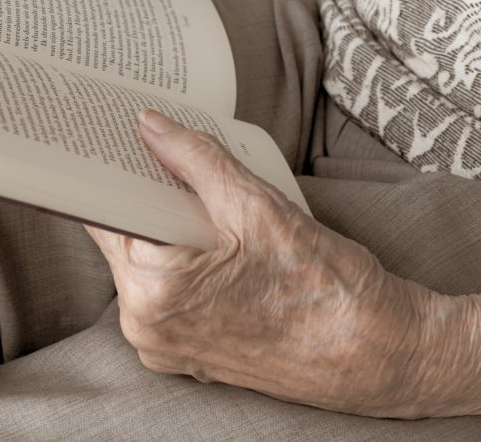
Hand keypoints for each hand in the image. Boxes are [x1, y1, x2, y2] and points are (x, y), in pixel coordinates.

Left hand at [86, 108, 449, 417]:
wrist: (376, 353)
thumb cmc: (322, 286)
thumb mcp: (255, 205)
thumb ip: (195, 160)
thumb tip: (151, 126)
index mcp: (152, 291)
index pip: (104, 214)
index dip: (111, 172)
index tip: (115, 140)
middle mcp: (146, 327)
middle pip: (127, 240)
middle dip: (149, 197)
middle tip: (173, 157)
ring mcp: (167, 347)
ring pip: (150, 266)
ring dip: (172, 230)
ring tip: (212, 202)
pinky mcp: (190, 354)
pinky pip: (170, 295)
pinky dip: (186, 264)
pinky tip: (223, 242)